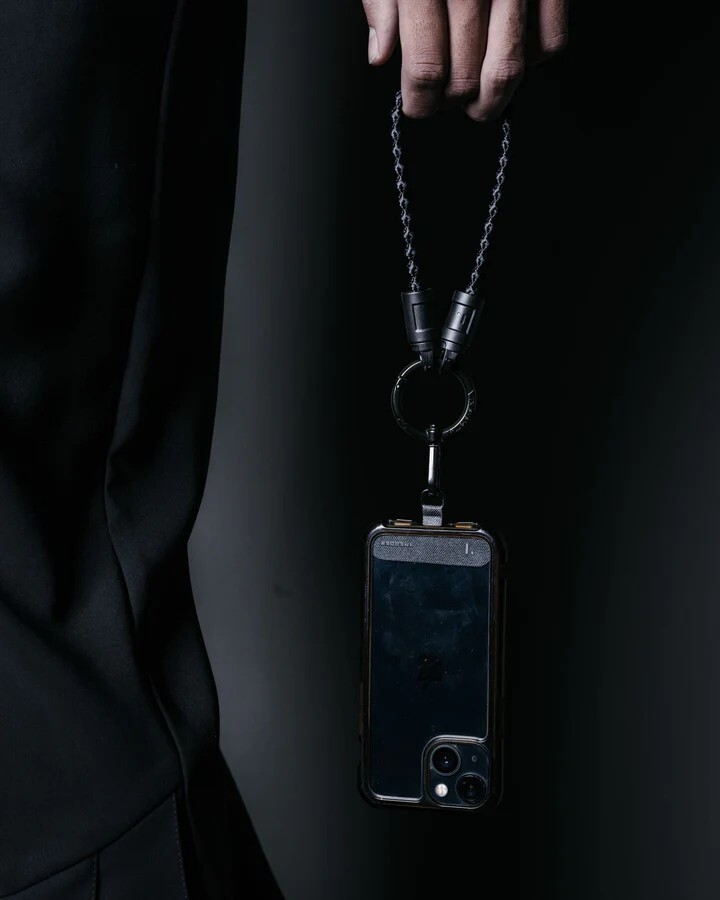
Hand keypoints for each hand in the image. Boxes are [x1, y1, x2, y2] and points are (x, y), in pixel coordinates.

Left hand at [362, 0, 567, 119]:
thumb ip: (381, 2)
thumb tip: (382, 56)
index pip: (426, 69)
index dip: (420, 102)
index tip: (418, 107)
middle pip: (467, 78)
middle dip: (454, 104)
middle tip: (446, 103)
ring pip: (510, 67)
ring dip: (494, 97)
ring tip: (478, 100)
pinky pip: (552, 39)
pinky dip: (533, 59)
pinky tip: (512, 51)